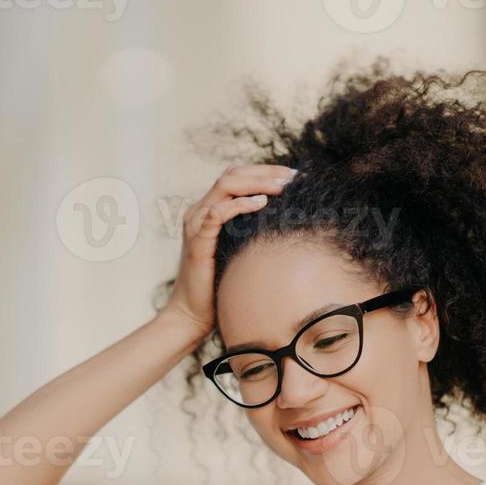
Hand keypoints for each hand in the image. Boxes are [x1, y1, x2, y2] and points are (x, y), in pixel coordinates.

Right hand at [160, 164, 297, 337]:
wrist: (193, 313)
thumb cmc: (218, 285)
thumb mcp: (239, 251)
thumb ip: (252, 231)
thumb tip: (286, 221)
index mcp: (209, 210)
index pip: (236, 176)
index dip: (264, 171)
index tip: (292, 176)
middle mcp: (200, 211)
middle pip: (232, 174)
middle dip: (265, 172)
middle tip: (292, 177)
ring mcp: (197, 224)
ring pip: (226, 186)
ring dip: (257, 182)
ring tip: (281, 187)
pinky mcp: (197, 240)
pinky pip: (217, 213)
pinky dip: (240, 205)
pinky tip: (261, 204)